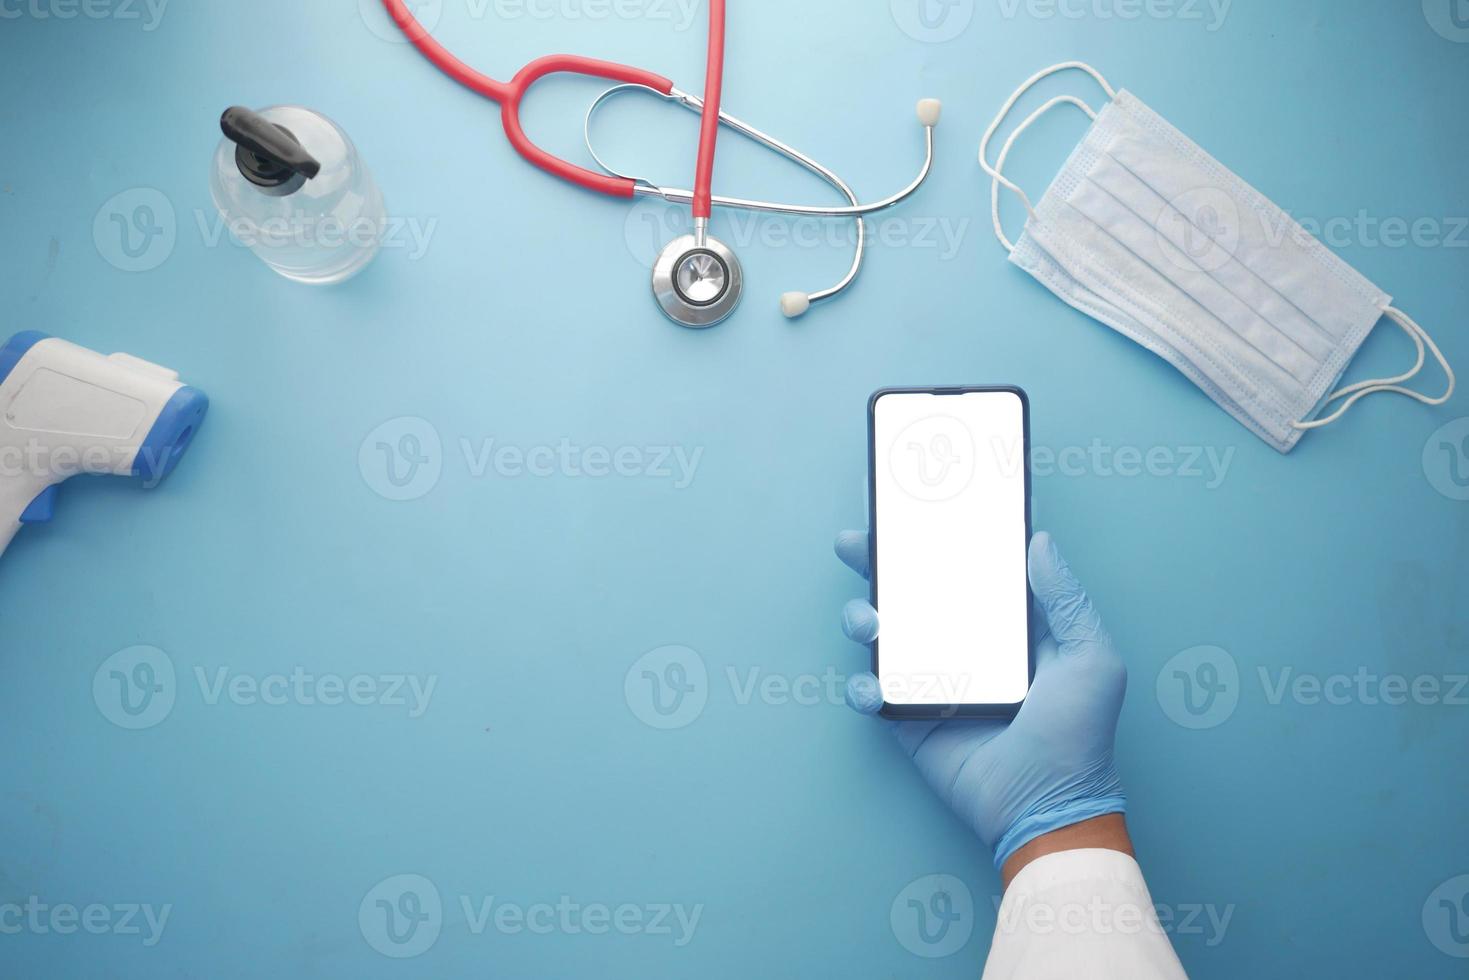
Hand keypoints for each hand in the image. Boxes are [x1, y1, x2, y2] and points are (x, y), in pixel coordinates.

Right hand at [835, 530, 1127, 872]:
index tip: (912, 511)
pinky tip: (874, 687)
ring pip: (882, 635)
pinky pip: (872, 693)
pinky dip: (863, 687)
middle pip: (909, 592)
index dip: (937, 540)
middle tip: (856, 546)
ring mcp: (932, 680)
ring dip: (862, 618)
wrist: (1047, 806)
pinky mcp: (909, 719)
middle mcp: (963, 646)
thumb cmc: (1079, 735)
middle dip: (876, 565)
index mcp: (1004, 625)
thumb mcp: (1091, 658)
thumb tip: (1040, 540)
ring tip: (869, 623)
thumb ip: (1067, 599)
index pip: (965, 570)